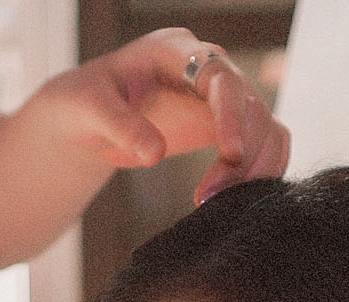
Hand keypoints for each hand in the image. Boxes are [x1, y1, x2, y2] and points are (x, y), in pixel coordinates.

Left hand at [45, 27, 290, 204]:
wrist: (86, 119)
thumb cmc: (84, 103)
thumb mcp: (90, 109)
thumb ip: (120, 126)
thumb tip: (154, 154)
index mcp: (174, 50)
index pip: (219, 76)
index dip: (231, 113)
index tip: (229, 152)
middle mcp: (206, 68)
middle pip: (250, 105)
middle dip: (241, 154)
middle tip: (211, 197)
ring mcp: (220, 98)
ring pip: (264, 128)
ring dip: (253, 168)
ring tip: (217, 203)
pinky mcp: (226, 126)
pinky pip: (262, 146)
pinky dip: (257, 173)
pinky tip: (233, 200)